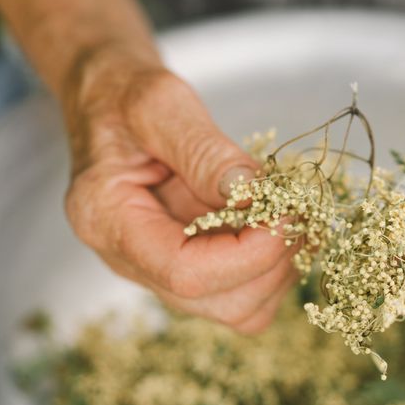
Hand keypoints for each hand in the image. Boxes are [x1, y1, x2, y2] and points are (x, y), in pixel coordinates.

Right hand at [61, 46, 295, 333]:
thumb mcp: (158, 104)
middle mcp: (129, 260)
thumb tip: (255, 193)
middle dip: (270, 264)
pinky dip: (273, 266)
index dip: (247, 253)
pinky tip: (279, 223)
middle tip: (296, 210)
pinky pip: (242, 292)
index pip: (184, 272)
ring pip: (236, 310)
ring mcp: (159, 269)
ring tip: (290, 214)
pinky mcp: (188, 264)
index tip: (286, 213)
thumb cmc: (123, 95)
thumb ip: (203, 150)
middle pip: (215, 303)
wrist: (107, 99)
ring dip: (277, 270)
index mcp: (107, 220)